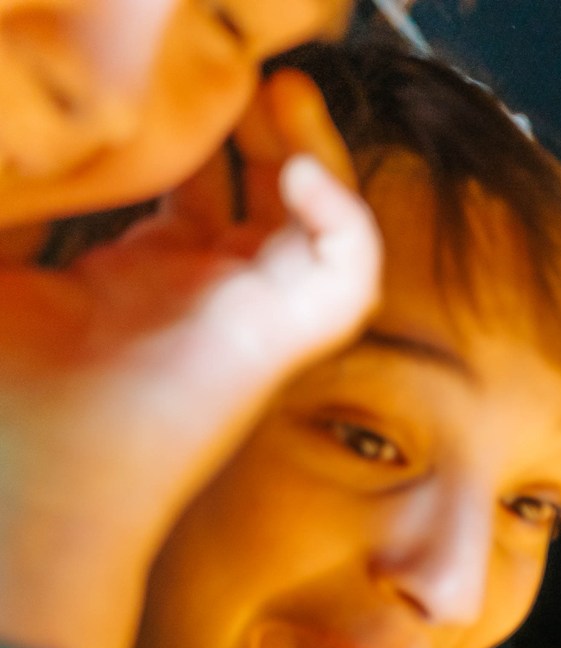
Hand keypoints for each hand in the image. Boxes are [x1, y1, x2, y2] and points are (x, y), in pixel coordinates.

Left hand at [0, 70, 379, 647]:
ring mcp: (249, 319)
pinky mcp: (281, 342)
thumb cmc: (10, 406)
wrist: (33, 491)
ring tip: (282, 92)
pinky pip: (348, 276)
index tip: (176, 69)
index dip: (197, 122)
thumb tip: (34, 125)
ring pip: (323, 226)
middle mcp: (206, 296)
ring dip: (315, 153)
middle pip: (267, 190)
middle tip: (242, 64)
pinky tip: (299, 174)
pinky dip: (344, 220)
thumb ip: (26, 195)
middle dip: (263, 121)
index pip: (194, 182)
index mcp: (140, 276)